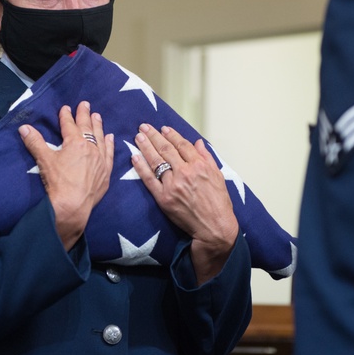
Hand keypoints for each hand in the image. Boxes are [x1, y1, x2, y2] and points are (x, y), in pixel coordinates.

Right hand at [19, 101, 113, 250]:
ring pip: (100, 138)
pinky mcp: (106, 172)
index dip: (66, 116)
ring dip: (98, 126)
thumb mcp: (44, 160)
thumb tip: (24, 128)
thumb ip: (35, 142)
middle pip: (87, 128)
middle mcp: (90, 148)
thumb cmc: (58, 182)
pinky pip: (110, 153)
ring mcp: (100, 160)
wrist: (73, 206)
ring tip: (97, 116)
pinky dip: (110, 144)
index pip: (69, 125)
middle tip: (85, 104)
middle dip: (84, 115)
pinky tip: (110, 137)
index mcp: (75, 143)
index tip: (65, 108)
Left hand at [131, 124, 238, 283]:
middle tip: (144, 127)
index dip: (171, 135)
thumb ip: (207, 157)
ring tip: (138, 136)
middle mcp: (185, 172)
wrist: (214, 227)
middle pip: (166, 149)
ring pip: (156, 161)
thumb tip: (197, 142)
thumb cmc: (219, 203)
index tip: (163, 128)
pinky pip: (149, 179)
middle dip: (153, 136)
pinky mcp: (164, 198)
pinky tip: (134, 157)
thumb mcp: (218, 176)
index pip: (182, 145)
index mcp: (199, 165)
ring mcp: (173, 185)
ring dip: (145, 146)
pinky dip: (141, 167)